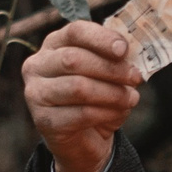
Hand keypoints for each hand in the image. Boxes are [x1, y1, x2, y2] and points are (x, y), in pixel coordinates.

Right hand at [22, 21, 141, 171]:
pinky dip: (106, 112)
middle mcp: (37, 66)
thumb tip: (129, 51)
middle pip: (74, 59)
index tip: (124, 49)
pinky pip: (81, 114)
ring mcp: (36, 94)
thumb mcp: (107, 72)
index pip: (74, 31)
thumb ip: (115, 58)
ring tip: (131, 98)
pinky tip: (119, 113)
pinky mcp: (44, 120)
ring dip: (112, 93)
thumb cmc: (97, 98)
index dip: (101, 38)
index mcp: (53, 44)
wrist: (84, 139)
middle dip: (110, 68)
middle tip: (135, 77)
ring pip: (78, 87)